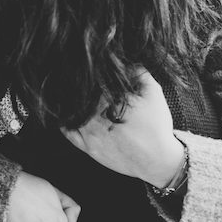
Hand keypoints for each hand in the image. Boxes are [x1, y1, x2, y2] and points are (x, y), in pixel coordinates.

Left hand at [61, 68, 184, 186]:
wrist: (158, 161)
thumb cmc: (157, 126)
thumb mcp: (154, 93)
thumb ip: (139, 72)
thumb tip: (124, 60)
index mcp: (111, 101)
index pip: (91, 81)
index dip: (89, 72)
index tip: (89, 66)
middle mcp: (96, 118)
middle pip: (78, 96)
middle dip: (79, 86)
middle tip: (77, 78)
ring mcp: (89, 134)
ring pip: (70, 111)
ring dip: (70, 101)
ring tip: (71, 93)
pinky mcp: (87, 148)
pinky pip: (66, 131)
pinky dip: (64, 119)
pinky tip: (67, 112)